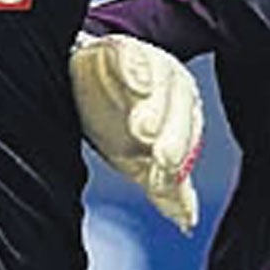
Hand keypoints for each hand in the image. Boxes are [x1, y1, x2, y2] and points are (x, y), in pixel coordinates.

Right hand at [70, 32, 202, 231]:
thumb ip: (164, 187)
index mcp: (183, 116)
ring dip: (151, 106)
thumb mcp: (138, 159)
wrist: (82, 79)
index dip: (175, 158)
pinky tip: (136, 82)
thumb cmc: (117, 122)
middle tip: (160, 157)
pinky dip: (134, 67)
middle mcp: (171, 89)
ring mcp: (149, 66)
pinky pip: (131, 55)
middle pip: (177, 112)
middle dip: (170, 135)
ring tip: (142, 128)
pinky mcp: (121, 49)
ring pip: (157, 85)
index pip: (185, 140)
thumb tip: (187, 221)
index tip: (162, 178)